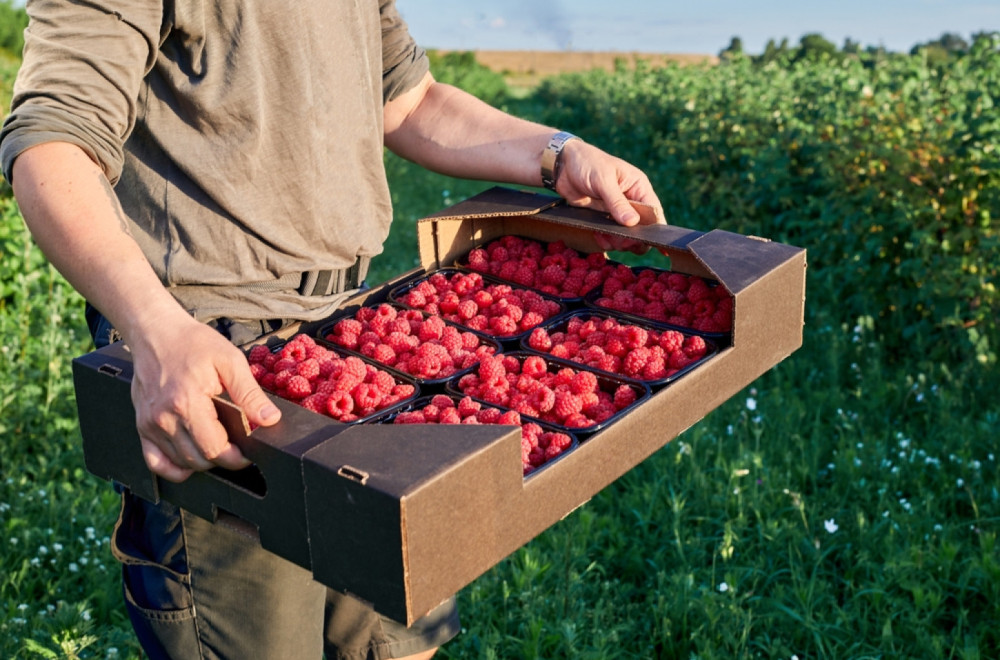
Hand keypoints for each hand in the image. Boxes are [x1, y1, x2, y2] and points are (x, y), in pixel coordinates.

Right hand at [128, 315, 280, 481]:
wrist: (157, 333)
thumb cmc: (193, 343)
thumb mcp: (230, 361)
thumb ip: (250, 393)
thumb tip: (269, 419)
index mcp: (187, 402)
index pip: (215, 449)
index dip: (236, 457)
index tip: (248, 453)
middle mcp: (164, 418)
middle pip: (199, 459)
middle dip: (223, 460)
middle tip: (237, 448)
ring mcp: (150, 424)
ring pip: (181, 462)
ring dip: (203, 462)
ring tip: (219, 446)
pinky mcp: (142, 425)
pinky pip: (155, 462)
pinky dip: (174, 468)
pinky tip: (191, 460)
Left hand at [554, 140, 663, 253]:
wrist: (562, 166)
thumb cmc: (586, 163)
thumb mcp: (603, 181)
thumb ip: (617, 202)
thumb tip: (633, 222)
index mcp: (638, 186)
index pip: (653, 211)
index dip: (654, 228)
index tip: (646, 241)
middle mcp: (631, 199)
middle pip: (642, 227)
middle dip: (632, 238)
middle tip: (619, 241)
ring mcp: (617, 210)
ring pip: (626, 234)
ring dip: (618, 241)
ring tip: (605, 237)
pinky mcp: (603, 217)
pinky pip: (610, 235)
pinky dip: (605, 240)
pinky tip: (598, 236)